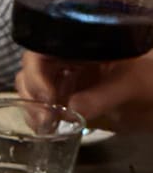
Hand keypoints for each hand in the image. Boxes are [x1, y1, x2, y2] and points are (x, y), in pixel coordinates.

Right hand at [16, 49, 152, 132]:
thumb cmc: (151, 83)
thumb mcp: (130, 85)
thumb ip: (101, 96)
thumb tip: (70, 111)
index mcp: (83, 43)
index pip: (45, 47)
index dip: (36, 70)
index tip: (46, 95)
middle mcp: (70, 58)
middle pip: (32, 68)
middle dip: (32, 92)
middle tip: (45, 118)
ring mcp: (67, 79)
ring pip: (32, 87)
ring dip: (31, 107)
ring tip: (45, 126)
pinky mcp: (66, 100)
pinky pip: (42, 106)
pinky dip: (38, 118)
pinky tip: (47, 129)